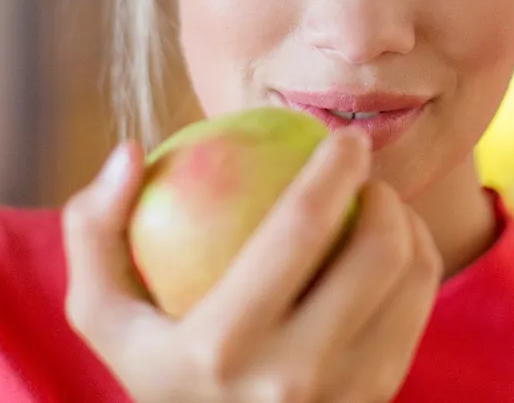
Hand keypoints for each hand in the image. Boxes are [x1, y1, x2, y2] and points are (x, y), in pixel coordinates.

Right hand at [62, 129, 441, 402]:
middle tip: (366, 171)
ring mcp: (344, 398)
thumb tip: (128, 150)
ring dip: (408, 225)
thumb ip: (95, 230)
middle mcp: (290, 380)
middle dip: (385, 193)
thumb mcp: (105, 316)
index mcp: (220, 347)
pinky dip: (416, 267)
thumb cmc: (159, 369)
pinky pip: (417, 314)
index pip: (299, 228)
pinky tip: (392, 247)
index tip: (343, 137)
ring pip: (412, 282)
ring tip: (379, 205)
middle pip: (377, 254)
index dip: (334, 168)